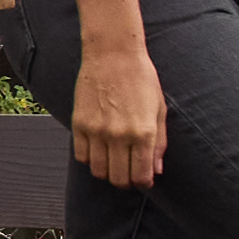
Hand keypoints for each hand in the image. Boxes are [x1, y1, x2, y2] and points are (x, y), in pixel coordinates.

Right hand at [71, 47, 169, 189]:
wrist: (113, 54)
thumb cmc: (141, 79)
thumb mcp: (159, 110)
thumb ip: (159, 143)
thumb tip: (156, 170)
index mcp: (143, 132)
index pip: (140, 176)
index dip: (143, 183)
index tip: (143, 179)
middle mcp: (119, 135)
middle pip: (118, 179)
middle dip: (125, 181)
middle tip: (128, 174)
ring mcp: (97, 130)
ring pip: (98, 171)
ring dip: (107, 172)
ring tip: (113, 162)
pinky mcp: (79, 123)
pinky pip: (81, 155)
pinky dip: (90, 158)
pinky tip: (98, 149)